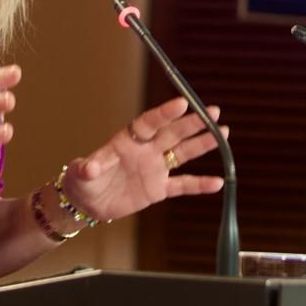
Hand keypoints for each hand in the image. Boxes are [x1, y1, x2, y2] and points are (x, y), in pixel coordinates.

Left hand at [56, 97, 226, 223]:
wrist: (88, 202)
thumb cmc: (83, 180)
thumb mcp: (82, 173)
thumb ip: (89, 167)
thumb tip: (90, 167)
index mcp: (129, 140)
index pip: (150, 122)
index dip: (165, 113)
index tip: (182, 102)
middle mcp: (146, 150)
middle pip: (173, 133)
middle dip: (193, 123)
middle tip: (214, 112)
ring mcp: (155, 168)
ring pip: (183, 153)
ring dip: (202, 144)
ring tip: (223, 134)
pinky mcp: (158, 188)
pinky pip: (182, 185)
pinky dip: (199, 184)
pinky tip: (218, 182)